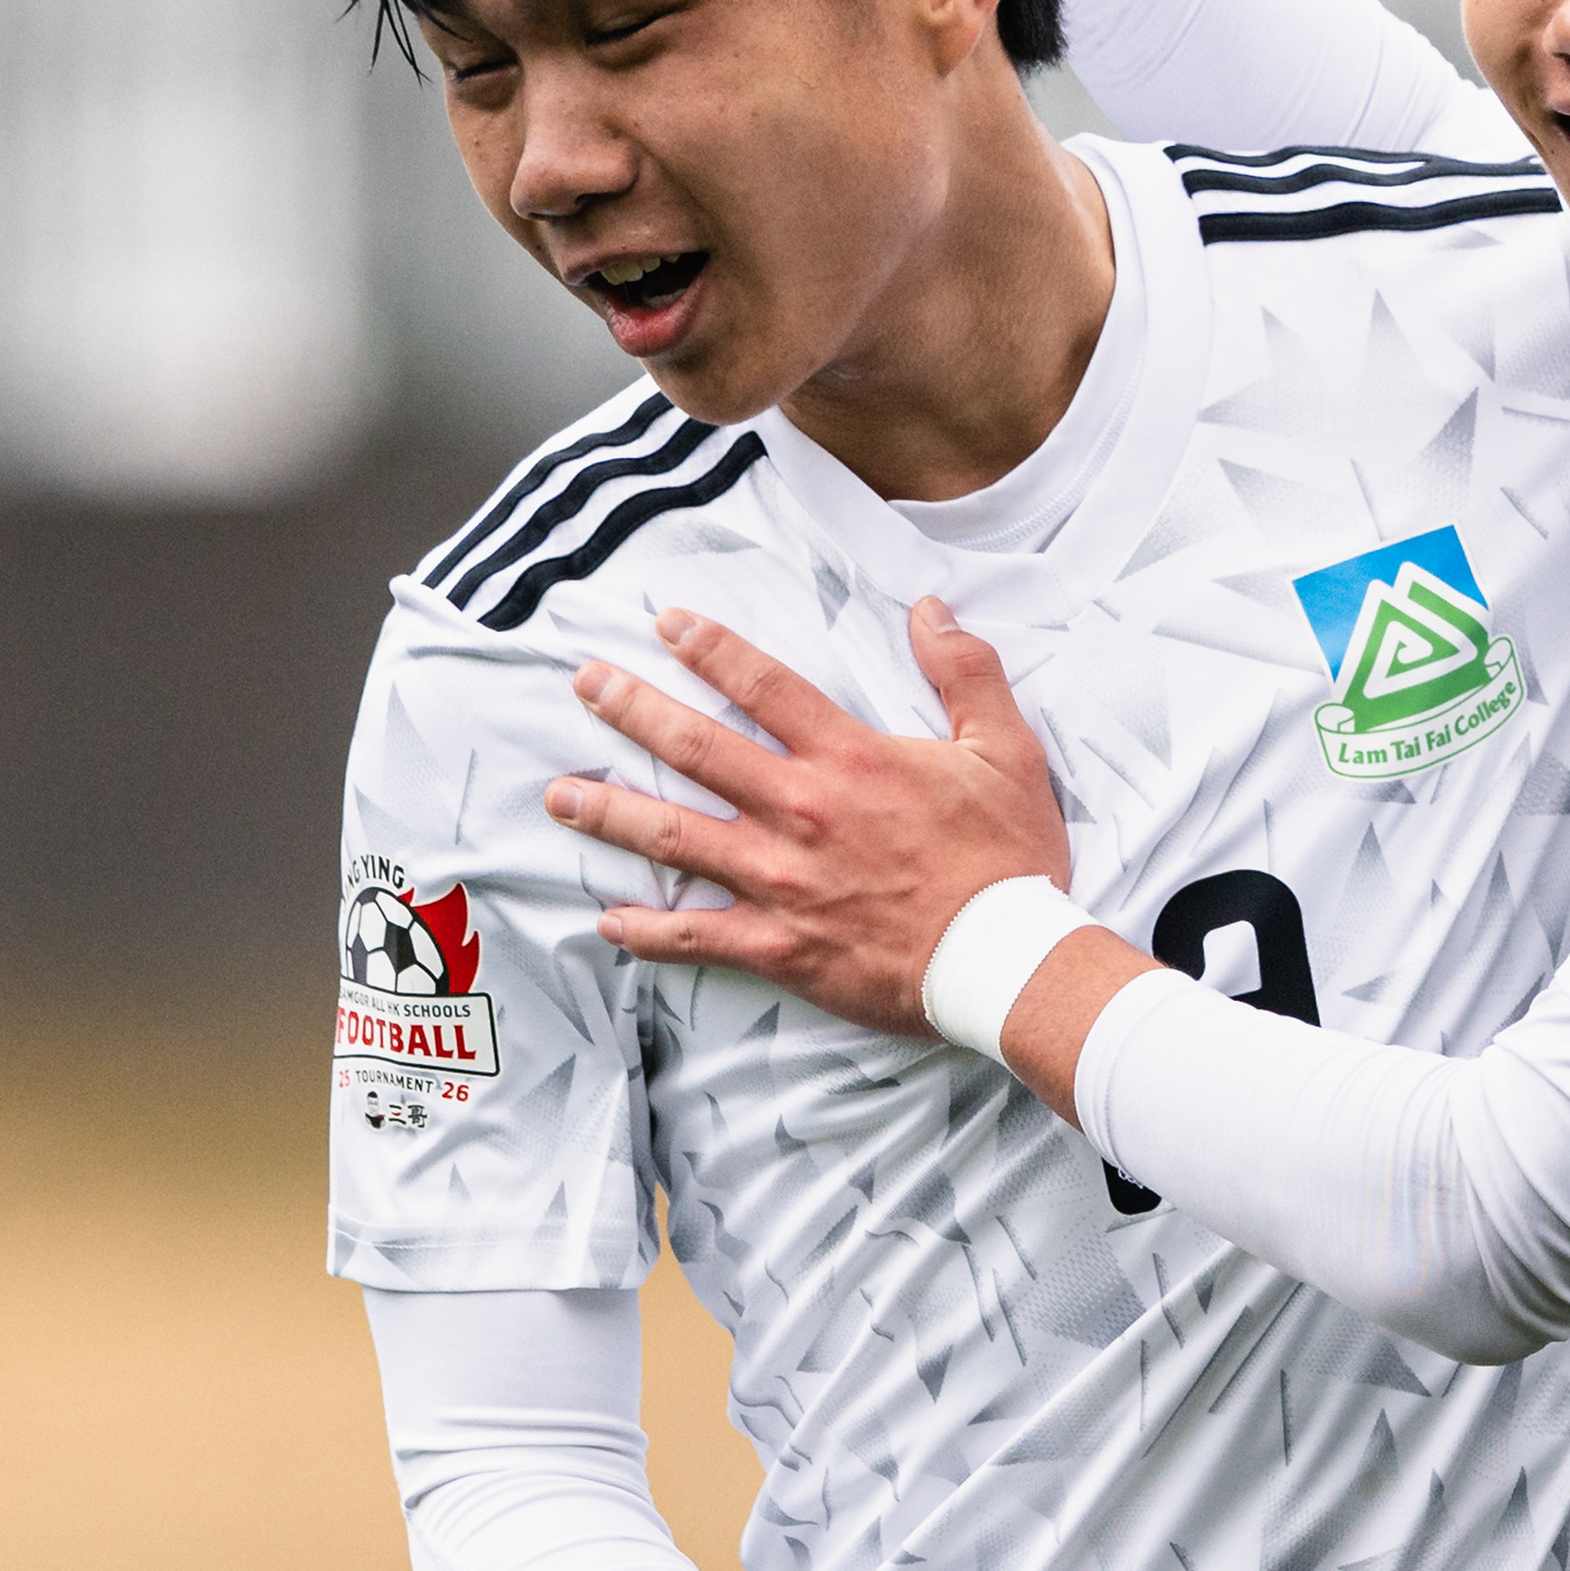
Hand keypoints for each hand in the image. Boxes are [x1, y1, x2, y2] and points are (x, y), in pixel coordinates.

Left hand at [540, 600, 1068, 1038]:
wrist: (1004, 961)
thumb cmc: (1008, 858)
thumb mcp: (1006, 749)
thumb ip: (965, 671)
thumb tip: (930, 609)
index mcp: (849, 759)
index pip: (764, 687)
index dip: (710, 648)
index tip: (664, 623)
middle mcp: (800, 813)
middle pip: (697, 749)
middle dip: (632, 710)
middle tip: (584, 684)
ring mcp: (781, 882)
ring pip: (676, 838)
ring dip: (612, 812)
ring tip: (561, 793)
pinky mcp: (779, 947)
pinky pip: (696, 937)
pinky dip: (647, 931)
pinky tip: (608, 921)